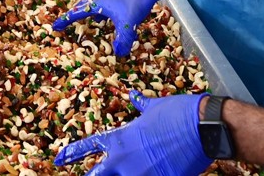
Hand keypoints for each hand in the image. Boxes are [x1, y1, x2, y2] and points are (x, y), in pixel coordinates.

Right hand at [53, 0, 174, 56]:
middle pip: (84, 7)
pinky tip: (113, 18)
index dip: (65, 21)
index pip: (77, 13)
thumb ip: (123, 39)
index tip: (54, 26)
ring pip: (97, 7)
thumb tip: (118, 54)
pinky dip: (106, 14)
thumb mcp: (128, 21)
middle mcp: (103, 0)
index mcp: (98, 4)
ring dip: (91, 14)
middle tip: (68, 21)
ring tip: (91, 22)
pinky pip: (109, 8)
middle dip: (75, 15)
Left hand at [54, 91, 210, 174]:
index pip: (89, 147)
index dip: (72, 153)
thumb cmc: (178, 113)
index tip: (59, 159)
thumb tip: (133, 95)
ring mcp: (142, 175)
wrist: (204, 127)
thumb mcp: (154, 106)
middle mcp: (126, 161)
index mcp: (121, 139)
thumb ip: (141, 105)